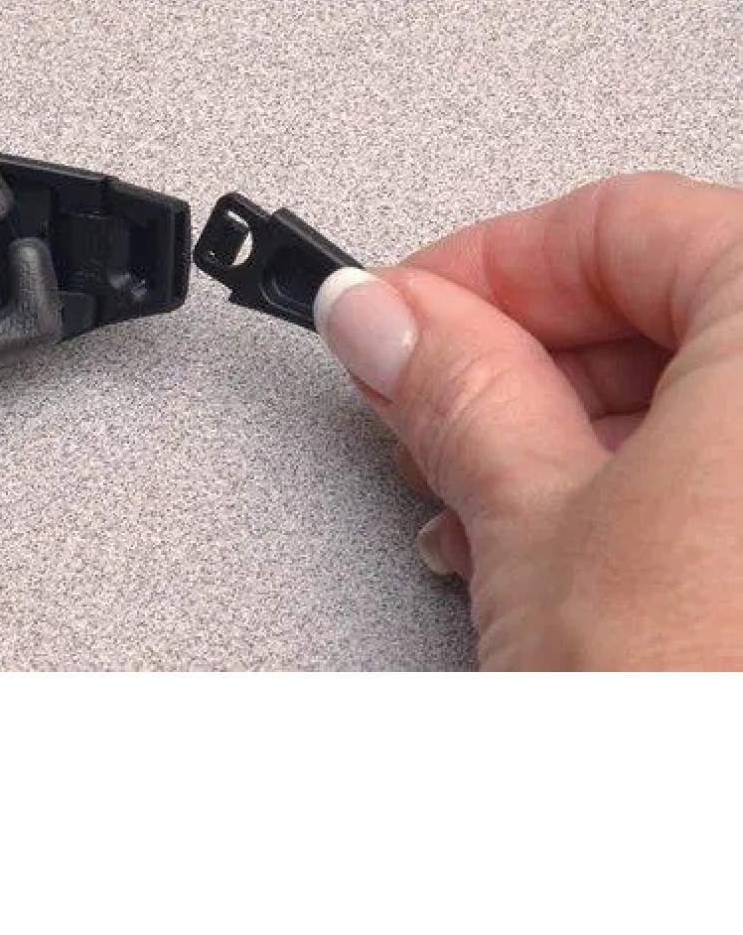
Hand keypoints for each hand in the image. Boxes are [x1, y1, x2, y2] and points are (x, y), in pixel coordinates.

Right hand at [314, 172, 742, 668]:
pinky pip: (733, 470)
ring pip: (698, 393)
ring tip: (477, 499)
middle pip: (666, 303)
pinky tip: (559, 543)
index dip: (490, 262)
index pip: (626, 221)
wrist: (726, 874)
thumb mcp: (539, 531)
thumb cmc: (705, 712)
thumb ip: (454, 391)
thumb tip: (383, 318)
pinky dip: (638, 490)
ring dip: (566, 435)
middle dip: (517, 359)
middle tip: (420, 399)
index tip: (403, 306)